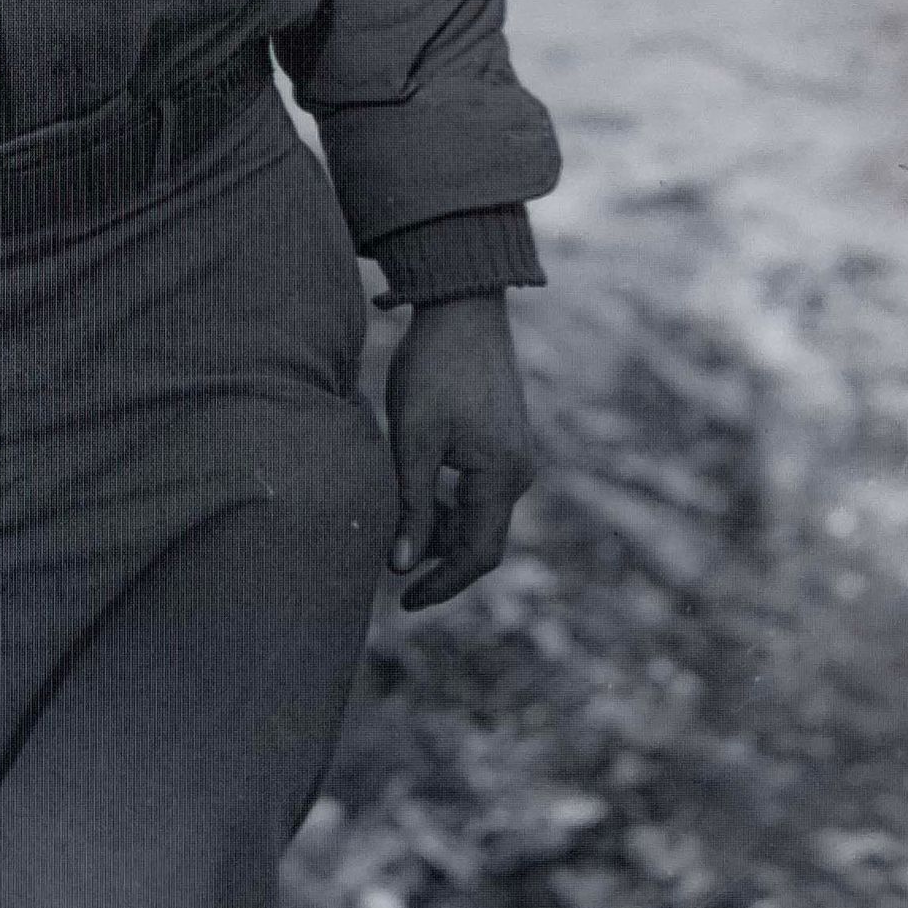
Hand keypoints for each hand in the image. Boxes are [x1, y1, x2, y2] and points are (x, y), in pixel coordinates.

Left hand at [384, 288, 535, 609]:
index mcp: (501, 477)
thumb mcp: (413, 438)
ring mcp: (516, 455)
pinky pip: (479, 489)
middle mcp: (518, 472)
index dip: (440, 585)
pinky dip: (448, 499)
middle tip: (389, 556)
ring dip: (439, 525)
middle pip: (479, 539)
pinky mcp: (506, 440)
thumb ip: (411, 504)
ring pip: (477, 514)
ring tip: (393, 514)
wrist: (464, 305)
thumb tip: (401, 567)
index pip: (477, 556)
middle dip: (436, 556)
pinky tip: (413, 485)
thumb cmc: (433, 367)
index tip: (403, 602)